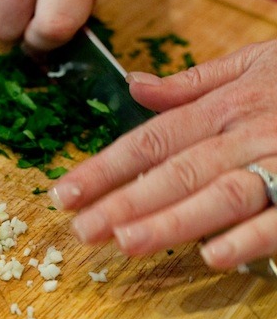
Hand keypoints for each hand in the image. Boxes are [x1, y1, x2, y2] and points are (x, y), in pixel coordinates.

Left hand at [49, 40, 276, 270]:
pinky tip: (214, 257)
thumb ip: (194, 83)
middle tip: (80, 230)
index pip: (152, 140)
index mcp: (226, 105)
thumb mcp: (256, 62)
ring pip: (220, 194)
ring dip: (172, 221)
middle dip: (124, 202)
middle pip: (176, 171)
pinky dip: (250, 236)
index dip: (105, 168)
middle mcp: (248, 132)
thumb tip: (134, 86)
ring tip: (126, 244)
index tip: (63, 194)